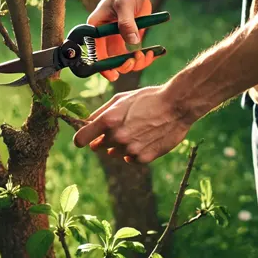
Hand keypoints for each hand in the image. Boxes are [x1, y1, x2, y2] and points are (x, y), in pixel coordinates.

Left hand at [73, 86, 195, 163]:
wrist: (176, 105)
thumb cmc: (147, 98)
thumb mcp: (120, 98)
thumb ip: (100, 112)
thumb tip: (87, 122)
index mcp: (108, 121)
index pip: (81, 139)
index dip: (81, 138)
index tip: (84, 138)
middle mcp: (117, 137)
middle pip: (98, 146)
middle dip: (103, 138)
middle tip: (118, 127)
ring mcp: (130, 149)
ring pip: (114, 152)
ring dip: (119, 145)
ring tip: (135, 130)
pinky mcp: (143, 158)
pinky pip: (130, 158)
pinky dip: (133, 151)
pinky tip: (144, 138)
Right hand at [88, 0, 153, 81]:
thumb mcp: (124, 4)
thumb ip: (126, 23)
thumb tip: (132, 43)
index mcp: (95, 28)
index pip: (93, 52)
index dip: (101, 67)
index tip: (115, 75)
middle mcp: (103, 37)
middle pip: (109, 61)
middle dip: (123, 65)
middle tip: (136, 58)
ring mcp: (116, 40)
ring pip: (123, 61)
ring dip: (136, 63)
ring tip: (149, 54)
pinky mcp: (129, 40)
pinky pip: (135, 55)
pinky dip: (145, 57)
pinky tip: (155, 52)